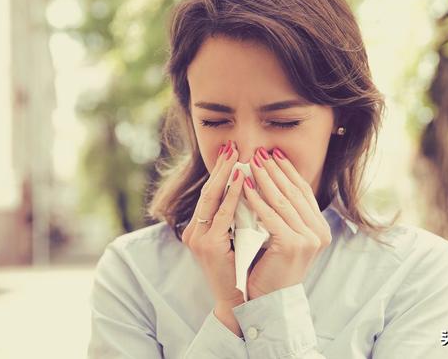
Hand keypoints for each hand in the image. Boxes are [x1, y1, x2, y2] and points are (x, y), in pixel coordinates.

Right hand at [182, 139, 245, 307]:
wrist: (237, 303)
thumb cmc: (242, 271)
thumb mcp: (237, 239)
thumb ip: (239, 218)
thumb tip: (253, 192)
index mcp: (201, 229)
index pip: (211, 194)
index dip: (220, 172)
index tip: (231, 153)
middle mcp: (194, 231)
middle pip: (208, 191)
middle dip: (220, 167)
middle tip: (232, 146)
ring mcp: (198, 238)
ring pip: (211, 198)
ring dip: (224, 175)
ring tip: (235, 156)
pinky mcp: (207, 246)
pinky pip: (222, 215)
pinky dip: (232, 196)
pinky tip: (241, 181)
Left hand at [243, 146, 331, 300]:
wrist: (268, 301)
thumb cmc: (271, 269)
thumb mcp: (283, 237)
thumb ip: (285, 214)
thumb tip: (273, 181)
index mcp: (319, 229)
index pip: (302, 192)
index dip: (288, 171)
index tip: (273, 154)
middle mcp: (319, 232)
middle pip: (293, 192)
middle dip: (275, 170)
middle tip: (260, 152)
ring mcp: (308, 239)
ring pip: (282, 201)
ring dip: (264, 179)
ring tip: (251, 163)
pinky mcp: (291, 244)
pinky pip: (270, 216)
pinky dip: (256, 200)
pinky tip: (244, 187)